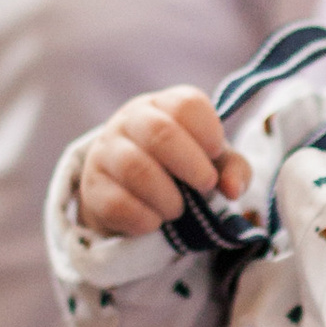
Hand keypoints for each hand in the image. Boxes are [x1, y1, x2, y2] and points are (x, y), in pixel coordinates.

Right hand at [76, 87, 246, 238]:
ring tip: (177, 209)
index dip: (209, 133)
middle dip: (192, 166)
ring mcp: (106, 151)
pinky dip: (144, 219)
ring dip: (167, 197)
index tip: (215, 155)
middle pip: (160, 133)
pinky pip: (117, 204)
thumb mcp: (211, 162)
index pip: (187, 105)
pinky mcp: (92, 186)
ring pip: (136, 169)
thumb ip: (233, 170)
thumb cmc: (179, 166)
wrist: (127, 189)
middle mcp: (131, 120)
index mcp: (164, 105)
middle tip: (206, 187)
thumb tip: (233, 190)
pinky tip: (154, 221)